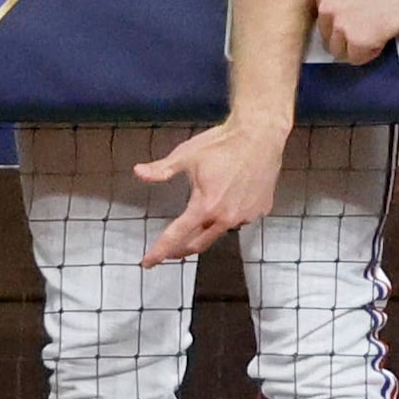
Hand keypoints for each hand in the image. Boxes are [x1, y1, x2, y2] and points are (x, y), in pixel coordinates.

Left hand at [135, 114, 288, 264]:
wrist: (260, 135)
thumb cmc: (222, 143)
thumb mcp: (186, 155)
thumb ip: (161, 169)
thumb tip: (138, 172)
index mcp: (205, 206)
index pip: (176, 236)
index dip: (159, 251)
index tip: (148, 263)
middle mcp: (226, 217)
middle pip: (198, 243)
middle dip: (180, 249)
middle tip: (170, 250)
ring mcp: (246, 216)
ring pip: (220, 230)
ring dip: (208, 228)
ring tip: (204, 215)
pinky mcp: (260, 210)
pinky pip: (240, 219)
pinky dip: (230, 215)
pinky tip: (230, 200)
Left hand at [315, 0, 398, 64]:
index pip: (321, 14)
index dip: (335, 20)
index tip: (345, 22)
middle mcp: (327, 8)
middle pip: (326, 34)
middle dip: (341, 35)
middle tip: (358, 32)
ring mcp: (341, 25)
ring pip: (337, 49)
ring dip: (352, 47)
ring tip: (369, 39)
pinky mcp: (358, 40)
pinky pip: (356, 58)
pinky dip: (367, 54)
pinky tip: (378, 43)